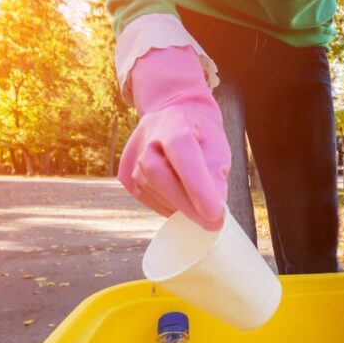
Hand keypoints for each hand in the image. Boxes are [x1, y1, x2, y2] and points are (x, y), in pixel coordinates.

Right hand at [119, 46, 229, 230]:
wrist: (173, 119)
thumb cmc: (200, 136)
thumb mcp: (217, 148)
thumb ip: (216, 175)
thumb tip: (213, 212)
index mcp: (174, 123)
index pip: (183, 154)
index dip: (198, 187)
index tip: (216, 214)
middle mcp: (147, 137)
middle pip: (159, 174)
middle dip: (187, 204)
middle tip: (214, 223)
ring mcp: (132, 156)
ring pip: (153, 190)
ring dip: (180, 206)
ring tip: (199, 205)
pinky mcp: (125, 175)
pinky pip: (148, 199)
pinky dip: (169, 206)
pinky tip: (181, 200)